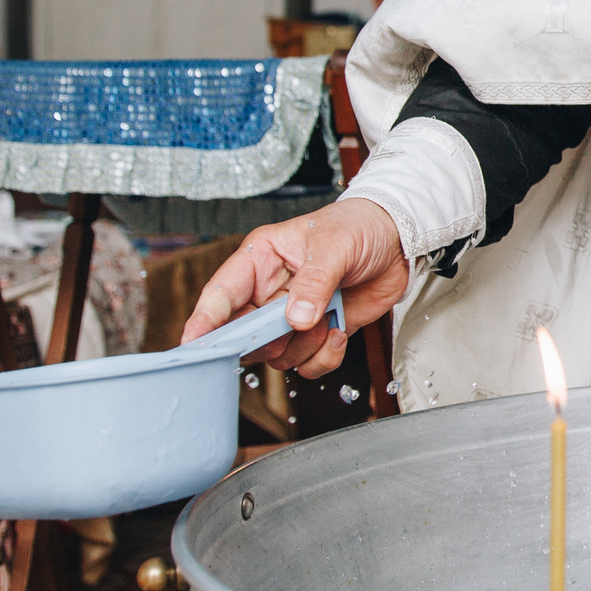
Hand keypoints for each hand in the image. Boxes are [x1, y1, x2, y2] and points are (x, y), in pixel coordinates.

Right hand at [181, 199, 409, 378]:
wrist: (397, 241)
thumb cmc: (358, 227)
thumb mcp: (335, 246)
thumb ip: (314, 282)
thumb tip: (296, 319)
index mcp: (259, 259)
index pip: (221, 293)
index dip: (204, 320)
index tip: (192, 344)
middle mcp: (268, 291)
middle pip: (243, 334)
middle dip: (268, 339)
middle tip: (293, 327)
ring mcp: (291, 316)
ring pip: (275, 355)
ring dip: (303, 347)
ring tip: (328, 318)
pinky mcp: (316, 333)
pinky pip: (307, 364)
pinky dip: (324, 357)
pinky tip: (339, 331)